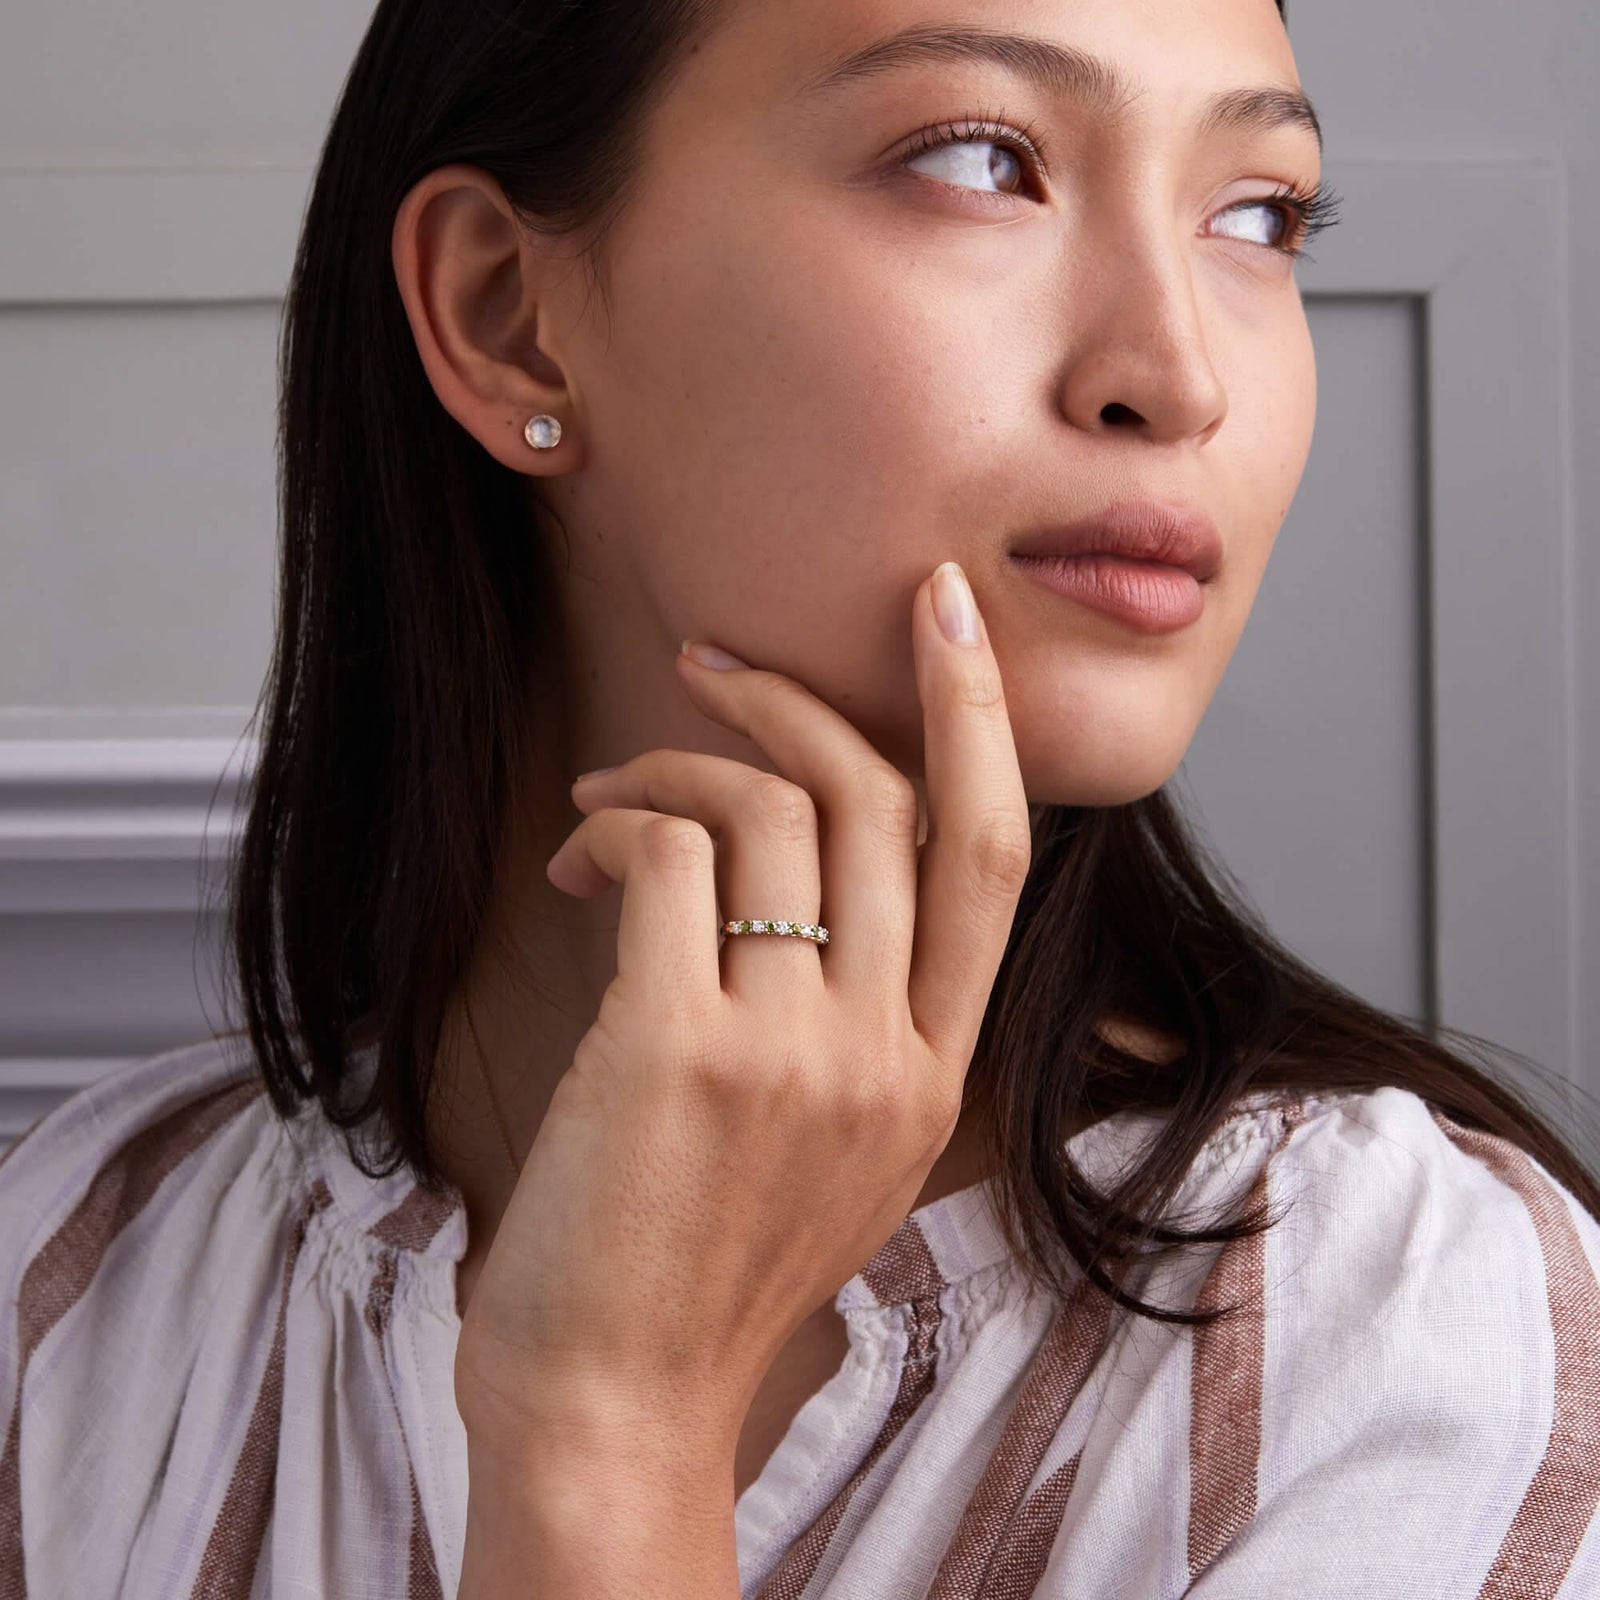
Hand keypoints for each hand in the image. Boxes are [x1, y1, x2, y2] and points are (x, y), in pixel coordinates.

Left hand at [453, 561, 1030, 1457]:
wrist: (617, 1403)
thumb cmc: (705, 1272)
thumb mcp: (840, 1158)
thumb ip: (865, 1036)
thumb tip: (825, 897)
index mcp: (932, 1075)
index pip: (995, 857)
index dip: (977, 718)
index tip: (945, 618)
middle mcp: (885, 1055)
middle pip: (884, 802)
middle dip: (798, 697)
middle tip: (713, 660)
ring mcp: (794, 1052)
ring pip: (771, 810)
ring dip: (677, 764)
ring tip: (610, 796)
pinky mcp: (683, 1050)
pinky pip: (671, 856)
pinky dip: (619, 826)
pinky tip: (580, 858)